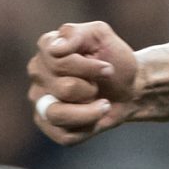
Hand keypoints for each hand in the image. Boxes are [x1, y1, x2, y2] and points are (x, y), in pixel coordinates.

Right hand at [28, 20, 142, 145]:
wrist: (131, 89)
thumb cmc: (114, 60)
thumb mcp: (101, 36)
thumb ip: (76, 34)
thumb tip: (55, 49)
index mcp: (46, 48)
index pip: (58, 61)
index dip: (90, 68)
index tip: (108, 68)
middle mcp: (38, 73)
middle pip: (64, 88)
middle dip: (91, 88)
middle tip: (98, 85)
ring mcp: (40, 100)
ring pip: (58, 114)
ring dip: (89, 111)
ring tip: (101, 104)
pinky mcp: (49, 126)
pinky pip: (65, 135)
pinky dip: (88, 128)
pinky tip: (94, 118)